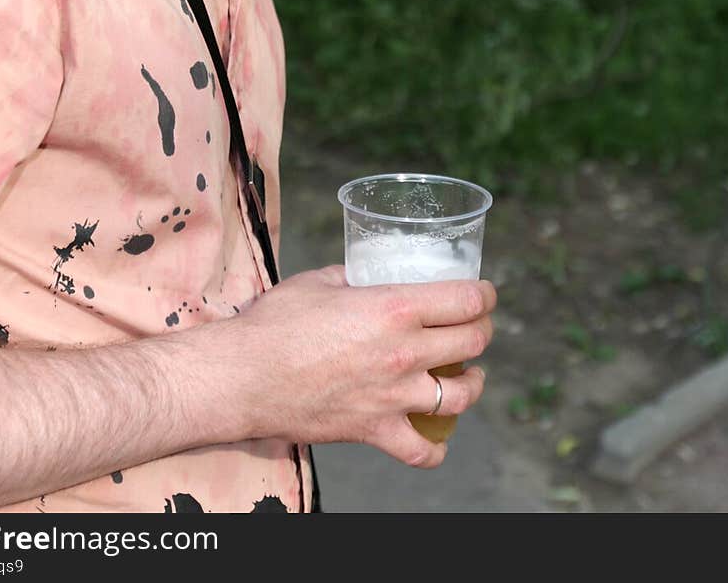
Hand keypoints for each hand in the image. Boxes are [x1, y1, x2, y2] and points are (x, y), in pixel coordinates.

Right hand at [228, 265, 495, 467]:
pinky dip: (435, 448)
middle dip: (482, 330)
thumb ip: (356, 279)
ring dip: (472, 383)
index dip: (484, 294)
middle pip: (472, 342)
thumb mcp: (321, 280)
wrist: (243, 376)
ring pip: (461, 396)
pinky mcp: (374, 430)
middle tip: (476, 326)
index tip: (484, 292)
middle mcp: (404, 352)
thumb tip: (368, 277)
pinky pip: (422, 451)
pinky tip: (436, 438)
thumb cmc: (276, 322)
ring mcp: (393, 396)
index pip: (466, 300)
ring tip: (467, 376)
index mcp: (394, 307)